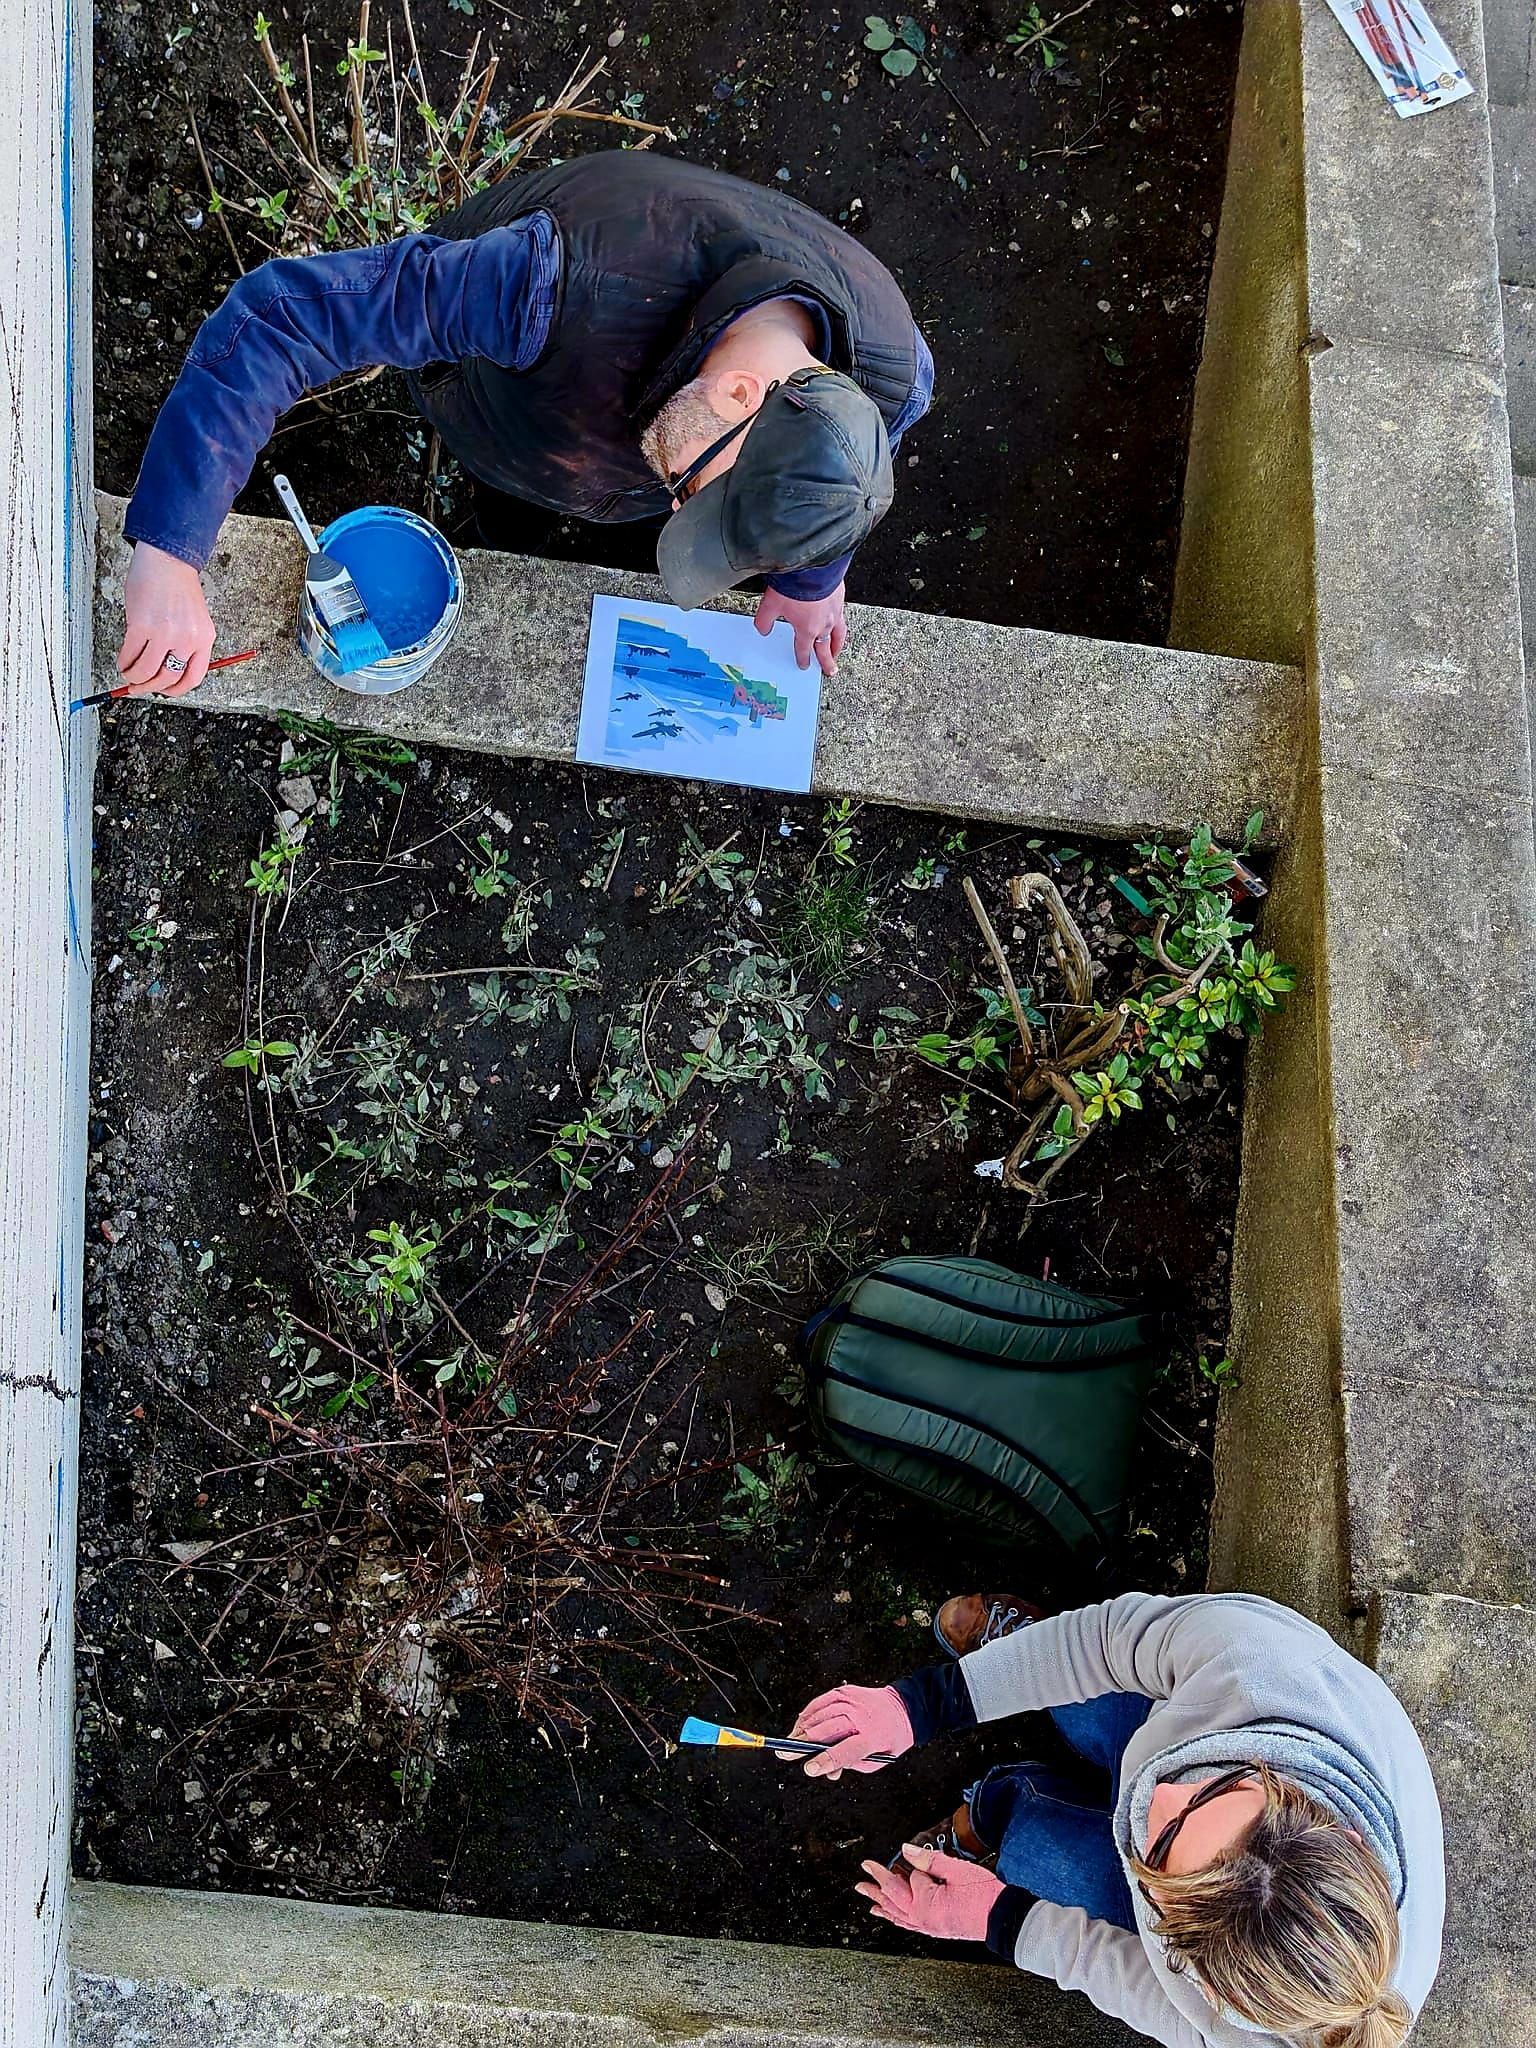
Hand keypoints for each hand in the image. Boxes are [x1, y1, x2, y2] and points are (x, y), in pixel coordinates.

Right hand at [117, 542, 215, 696]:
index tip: (165, 691)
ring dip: (134, 678)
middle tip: (139, 686)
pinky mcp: (141, 626)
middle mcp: (187, 639)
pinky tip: (123, 661)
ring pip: (146, 671)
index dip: (176, 689)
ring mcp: (164, 633)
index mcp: (204, 639)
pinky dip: (124, 662)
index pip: (193, 677)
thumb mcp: (193, 619)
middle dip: (150, 687)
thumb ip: (185, 643)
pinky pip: (130, 655)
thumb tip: (165, 669)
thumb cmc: (177, 586)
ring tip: (128, 674)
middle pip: (167, 678)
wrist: (167, 559)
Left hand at [754, 581, 846, 676]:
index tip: (804, 664)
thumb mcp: (770, 604)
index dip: (803, 659)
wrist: (813, 565)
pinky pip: (842, 617)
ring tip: (837, 651)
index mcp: (807, 630)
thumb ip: (764, 620)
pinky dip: (840, 624)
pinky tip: (839, 621)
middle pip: (825, 648)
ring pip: (838, 634)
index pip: (804, 650)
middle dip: (827, 661)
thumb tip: (762, 629)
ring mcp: (834, 612)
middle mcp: (823, 624)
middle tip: (830, 670)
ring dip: (837, 645)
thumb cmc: (794, 584)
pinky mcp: (840, 598)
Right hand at [787, 1683, 913, 1778]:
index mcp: (872, 1737)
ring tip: (791, 1742)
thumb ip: (851, 1764)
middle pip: (826, 1730)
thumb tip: (826, 1769)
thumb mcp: (877, 1760)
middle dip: (804, 1744)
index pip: (845, 1751)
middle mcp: (860, 1716)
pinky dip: (807, 1714)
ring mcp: (851, 1700)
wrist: (903, 1708)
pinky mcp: (844, 1691)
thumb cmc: (889, 1737)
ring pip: (819, 1714)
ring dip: (802, 1729)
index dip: (825, 1761)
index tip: (810, 1768)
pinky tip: (801, 1724)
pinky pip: (820, 1702)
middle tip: (787, 1755)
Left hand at [855, 1845, 1004, 1942]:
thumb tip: (907, 1850)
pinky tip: (895, 1916)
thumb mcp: (958, 1870)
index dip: (906, 1864)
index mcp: (927, 1904)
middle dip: (876, 1889)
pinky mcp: (937, 1929)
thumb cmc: (984, 1895)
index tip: (888, 1856)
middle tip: (860, 1883)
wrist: (1002, 1918)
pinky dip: (898, 1919)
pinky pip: (910, 1924)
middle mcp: (924, 1918)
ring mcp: (930, 1926)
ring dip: (883, 1906)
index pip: (908, 1878)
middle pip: (894, 1901)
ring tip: (870, 1902)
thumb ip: (930, 1860)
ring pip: (900, 1916)